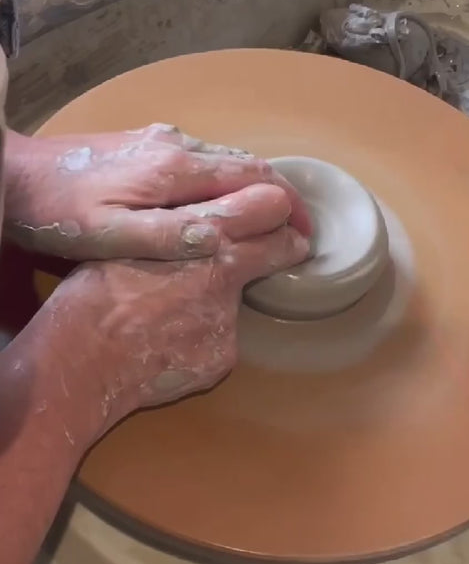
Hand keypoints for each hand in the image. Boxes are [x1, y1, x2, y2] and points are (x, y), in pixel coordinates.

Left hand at [4, 124, 311, 259]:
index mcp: (176, 170)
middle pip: (248, 165)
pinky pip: (203, 158)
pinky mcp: (144, 143)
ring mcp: (160, 140)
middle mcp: (176, 146)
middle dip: (281, 196)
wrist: (13, 175)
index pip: (256, 179)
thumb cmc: (58, 214)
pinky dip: (229, 180)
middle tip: (297, 232)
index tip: (306, 236)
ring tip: (268, 221)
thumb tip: (231, 234)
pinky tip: (221, 202)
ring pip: (227, 159)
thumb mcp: (112, 235)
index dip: (289, 207)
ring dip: (256, 187)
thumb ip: (173, 235)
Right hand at [46, 182, 308, 424]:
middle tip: (290, 245)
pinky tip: (168, 343)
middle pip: (281, 246)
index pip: (267, 206)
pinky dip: (201, 339)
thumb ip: (181, 231)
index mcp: (203, 233)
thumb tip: (204, 228)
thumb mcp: (135, 240)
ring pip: (241, 298)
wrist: (83, 357)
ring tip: (176, 311)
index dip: (275, 209)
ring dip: (221, 300)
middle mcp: (227, 271)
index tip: (279, 212)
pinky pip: (220, 339)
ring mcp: (229, 317)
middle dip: (286, 244)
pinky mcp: (224, 356)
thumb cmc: (95, 292)